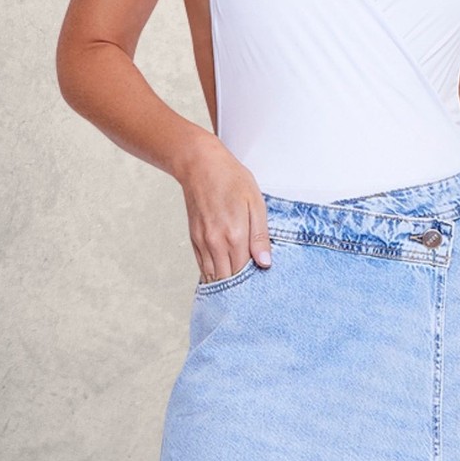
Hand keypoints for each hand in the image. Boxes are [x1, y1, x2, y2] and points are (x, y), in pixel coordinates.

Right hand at [178, 136, 272, 282]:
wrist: (200, 165)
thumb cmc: (231, 179)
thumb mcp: (255, 202)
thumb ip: (260, 235)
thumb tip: (265, 264)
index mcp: (234, 235)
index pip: (244, 273)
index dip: (253, 283)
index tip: (262, 287)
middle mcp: (215, 243)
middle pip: (227, 280)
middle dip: (239, 290)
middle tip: (252, 294)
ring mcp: (203, 243)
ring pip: (213, 277)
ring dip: (225, 286)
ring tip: (239, 291)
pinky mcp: (194, 239)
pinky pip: (203, 268)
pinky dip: (213, 276)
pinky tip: (223, 277)